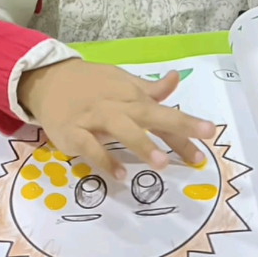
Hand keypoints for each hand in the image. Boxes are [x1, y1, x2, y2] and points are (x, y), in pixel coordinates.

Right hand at [18, 59, 214, 179]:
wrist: (47, 80)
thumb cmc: (91, 85)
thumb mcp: (122, 82)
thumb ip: (150, 89)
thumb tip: (176, 80)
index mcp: (131, 95)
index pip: (163, 110)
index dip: (186, 124)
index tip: (210, 136)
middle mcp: (116, 105)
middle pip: (149, 114)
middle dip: (176, 127)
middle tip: (197, 150)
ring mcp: (93, 118)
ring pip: (120, 128)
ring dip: (141, 144)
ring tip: (162, 164)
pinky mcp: (72, 132)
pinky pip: (90, 147)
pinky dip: (104, 160)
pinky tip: (120, 176)